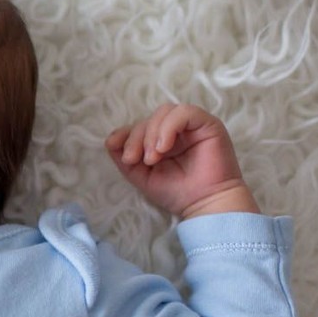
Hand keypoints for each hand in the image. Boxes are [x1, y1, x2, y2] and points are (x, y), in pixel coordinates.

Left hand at [105, 103, 259, 218]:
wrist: (204, 205)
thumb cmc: (177, 192)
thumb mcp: (141, 175)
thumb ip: (125, 157)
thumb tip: (110, 140)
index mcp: (161, 139)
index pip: (139, 126)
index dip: (126, 135)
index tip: (123, 156)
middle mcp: (177, 130)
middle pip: (149, 118)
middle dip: (136, 138)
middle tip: (135, 160)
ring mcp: (192, 126)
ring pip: (164, 112)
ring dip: (151, 133)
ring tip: (152, 158)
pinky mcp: (208, 124)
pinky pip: (184, 112)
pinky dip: (169, 127)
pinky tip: (164, 148)